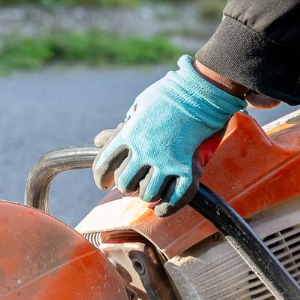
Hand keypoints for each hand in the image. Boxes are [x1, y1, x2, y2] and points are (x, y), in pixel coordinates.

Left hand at [92, 56, 245, 216]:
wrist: (200, 90)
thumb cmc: (169, 95)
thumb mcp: (139, 107)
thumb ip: (122, 128)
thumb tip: (99, 140)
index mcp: (129, 134)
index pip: (104, 164)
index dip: (101, 177)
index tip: (102, 183)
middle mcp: (144, 150)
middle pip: (125, 184)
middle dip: (127, 188)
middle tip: (132, 186)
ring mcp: (166, 160)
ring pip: (148, 194)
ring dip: (148, 195)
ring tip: (150, 192)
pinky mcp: (187, 167)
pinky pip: (175, 197)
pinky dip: (167, 207)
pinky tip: (161, 209)